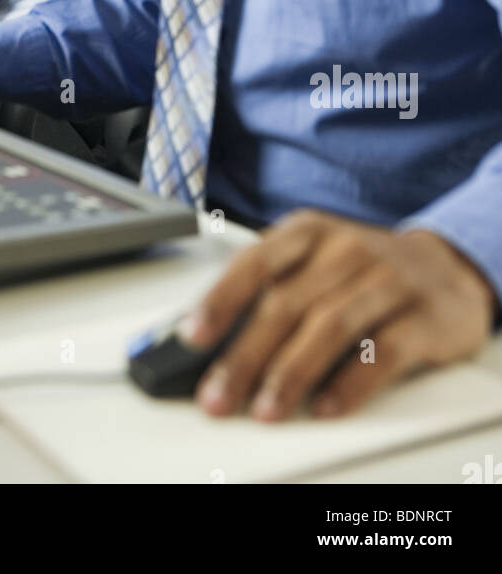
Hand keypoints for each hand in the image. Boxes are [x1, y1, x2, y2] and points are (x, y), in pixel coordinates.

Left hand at [180, 209, 495, 420]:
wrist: (447, 270)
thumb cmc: (362, 271)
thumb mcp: (315, 263)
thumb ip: (270, 292)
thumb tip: (213, 344)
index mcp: (309, 232)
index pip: (255, 262)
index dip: (221, 300)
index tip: (193, 337)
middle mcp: (346, 249)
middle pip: (286, 303)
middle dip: (246, 356)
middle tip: (219, 395)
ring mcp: (388, 279)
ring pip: (329, 326)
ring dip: (291, 373)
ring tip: (266, 408)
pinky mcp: (424, 316)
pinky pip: (382, 352)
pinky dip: (350, 384)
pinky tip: (326, 407)